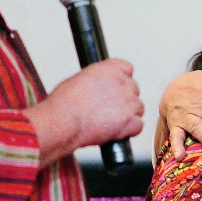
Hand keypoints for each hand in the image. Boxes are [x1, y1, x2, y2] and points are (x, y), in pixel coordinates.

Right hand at [27, 59, 144, 164]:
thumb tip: (97, 89)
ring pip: (138, 108)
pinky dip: (130, 131)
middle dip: (125, 99)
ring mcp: (128, 102)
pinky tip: (118, 132)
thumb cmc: (63, 104)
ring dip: (129, 115)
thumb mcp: (78, 80)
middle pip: (134, 89)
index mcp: (108, 69)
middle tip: (111, 109)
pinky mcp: (130, 121)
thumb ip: (95, 81)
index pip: (127, 68)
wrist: (63, 121)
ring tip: (113, 123)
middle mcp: (121, 83)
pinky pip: (139, 126)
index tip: (117, 88)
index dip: (123, 79)